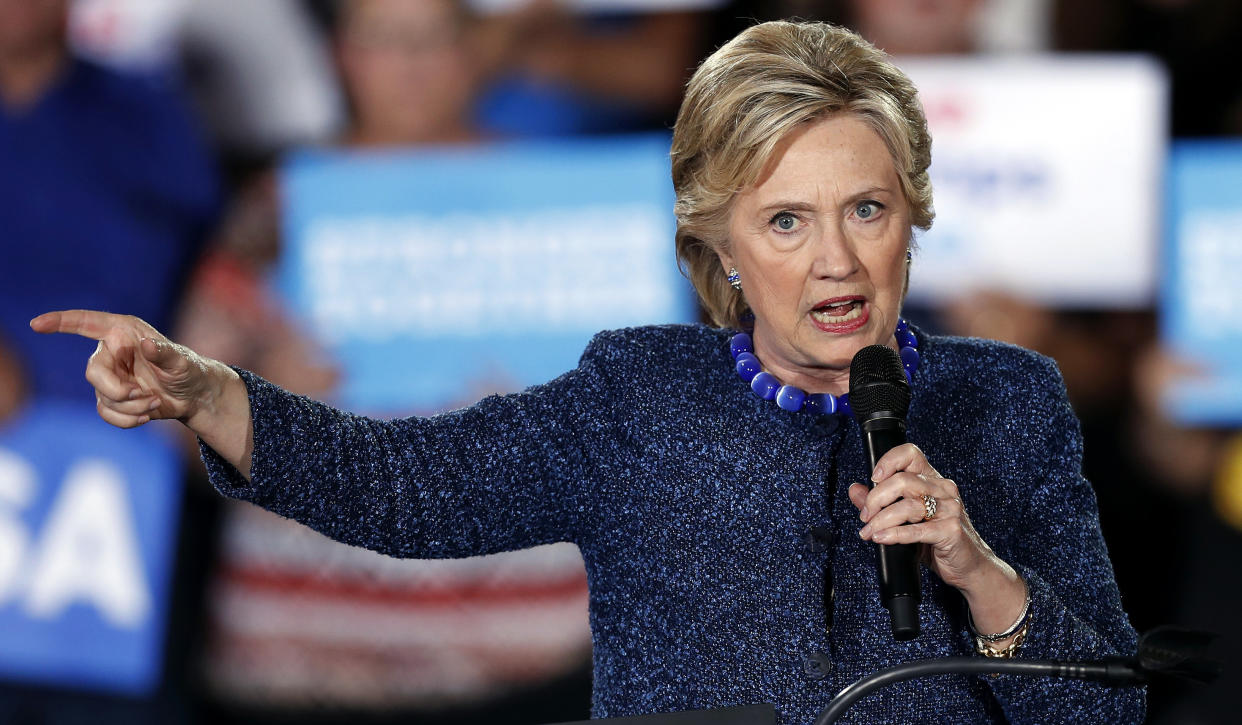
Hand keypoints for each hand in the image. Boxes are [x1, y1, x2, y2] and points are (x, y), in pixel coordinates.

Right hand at [29, 310, 215, 427]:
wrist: (194, 396)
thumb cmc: (189, 370)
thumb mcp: (184, 362)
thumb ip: (166, 354)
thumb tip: (147, 345)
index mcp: (124, 332)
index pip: (85, 323)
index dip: (60, 322)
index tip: (38, 324)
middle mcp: (112, 352)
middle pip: (93, 373)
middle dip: (117, 390)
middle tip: (144, 394)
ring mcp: (110, 377)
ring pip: (102, 397)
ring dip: (130, 406)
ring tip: (154, 402)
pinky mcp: (112, 398)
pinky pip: (107, 413)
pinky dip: (127, 419)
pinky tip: (146, 416)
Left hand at [849, 443, 1023, 630]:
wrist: (969, 566)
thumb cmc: (937, 540)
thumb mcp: (906, 520)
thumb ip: (881, 503)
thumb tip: (854, 489)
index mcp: (933, 480)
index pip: (911, 454)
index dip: (889, 461)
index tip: (873, 478)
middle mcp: (944, 490)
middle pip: (903, 481)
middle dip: (876, 499)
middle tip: (865, 516)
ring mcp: (950, 509)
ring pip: (908, 505)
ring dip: (881, 520)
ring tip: (869, 532)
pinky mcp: (952, 531)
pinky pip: (918, 529)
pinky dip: (895, 534)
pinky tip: (882, 539)